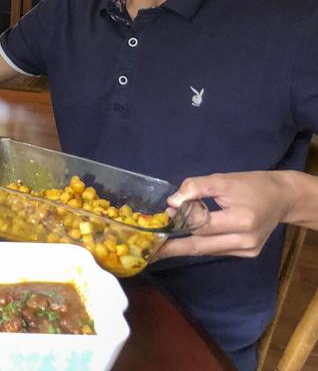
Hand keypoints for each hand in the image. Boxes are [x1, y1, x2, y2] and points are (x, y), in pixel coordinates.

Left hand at [154, 171, 292, 259]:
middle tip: (149, 251)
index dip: (180, 223)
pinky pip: (216, 250)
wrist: (283, 198)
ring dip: (184, 246)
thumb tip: (172, 203)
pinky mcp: (247, 254)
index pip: (202, 225)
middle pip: (201, 246)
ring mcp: (247, 250)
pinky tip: (185, 240)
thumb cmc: (252, 185)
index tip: (160, 224)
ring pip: (207, 250)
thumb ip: (196, 188)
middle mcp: (245, 240)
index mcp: (242, 220)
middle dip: (173, 248)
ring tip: (160, 247)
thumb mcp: (223, 179)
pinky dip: (200, 244)